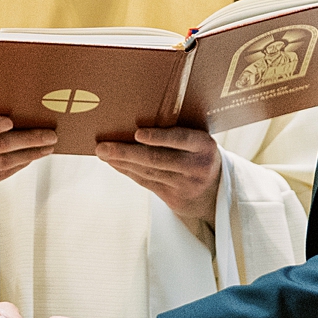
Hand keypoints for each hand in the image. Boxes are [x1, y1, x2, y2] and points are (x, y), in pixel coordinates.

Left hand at [96, 127, 222, 223]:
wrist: (215, 191)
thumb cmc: (197, 154)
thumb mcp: (198, 142)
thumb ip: (178, 133)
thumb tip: (137, 118)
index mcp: (204, 145)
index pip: (181, 139)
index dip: (159, 137)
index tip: (137, 133)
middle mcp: (197, 166)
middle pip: (157, 159)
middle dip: (126, 152)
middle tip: (102, 146)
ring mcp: (186, 185)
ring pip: (148, 172)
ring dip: (122, 162)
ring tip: (103, 153)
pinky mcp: (175, 199)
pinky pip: (146, 183)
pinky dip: (128, 172)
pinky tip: (115, 163)